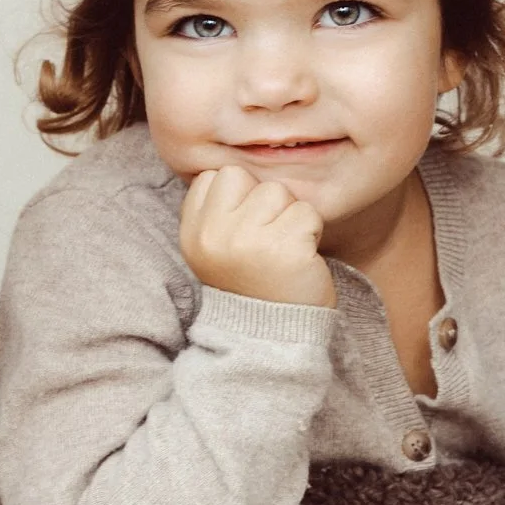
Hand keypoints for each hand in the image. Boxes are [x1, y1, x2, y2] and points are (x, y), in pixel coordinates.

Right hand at [179, 165, 335, 308]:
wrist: (272, 336)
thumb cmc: (250, 282)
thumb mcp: (214, 248)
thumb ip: (215, 208)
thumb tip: (236, 168)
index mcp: (193, 233)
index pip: (216, 177)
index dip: (238, 197)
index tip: (243, 231)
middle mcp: (214, 235)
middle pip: (245, 177)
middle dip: (262, 202)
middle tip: (265, 240)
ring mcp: (249, 241)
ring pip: (278, 191)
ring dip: (289, 217)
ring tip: (282, 249)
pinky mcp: (285, 248)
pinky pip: (307, 213)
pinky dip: (312, 232)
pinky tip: (300, 258)